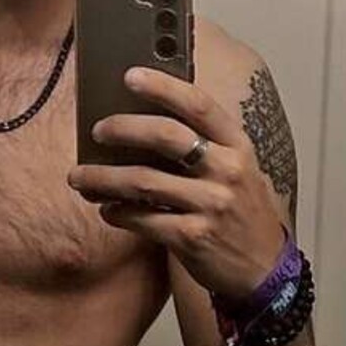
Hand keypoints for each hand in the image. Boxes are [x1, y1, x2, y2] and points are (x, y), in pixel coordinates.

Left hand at [67, 66, 286, 299]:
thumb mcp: (234, 170)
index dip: (163, 87)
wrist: (265, 269)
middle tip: (97, 131)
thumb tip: (139, 123)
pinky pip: (141, 218)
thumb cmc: (239, 211)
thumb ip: (200, 146)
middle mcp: (228, 170)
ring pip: (143, 181)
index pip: (199, 105)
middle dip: (122, 129)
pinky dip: (117, 212)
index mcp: (237, 146)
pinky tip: (107, 209)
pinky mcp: (193, 237)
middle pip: (165, 136)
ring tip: (80, 177)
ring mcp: (211, 205)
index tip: (130, 76)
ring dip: (102, 177)